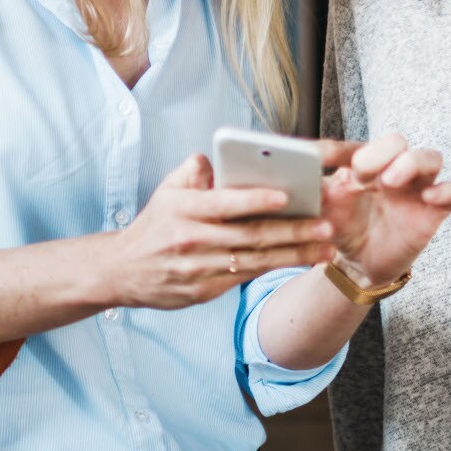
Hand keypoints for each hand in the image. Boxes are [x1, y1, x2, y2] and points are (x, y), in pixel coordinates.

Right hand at [102, 155, 337, 310]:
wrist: (122, 270)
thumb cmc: (155, 224)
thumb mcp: (166, 190)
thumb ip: (193, 170)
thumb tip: (217, 158)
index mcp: (182, 210)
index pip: (225, 203)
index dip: (256, 200)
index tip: (288, 195)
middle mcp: (191, 240)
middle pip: (250, 236)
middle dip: (293, 232)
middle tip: (326, 226)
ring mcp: (198, 269)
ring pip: (255, 261)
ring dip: (295, 255)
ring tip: (327, 249)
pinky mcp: (204, 291)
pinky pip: (246, 279)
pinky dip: (275, 269)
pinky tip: (302, 262)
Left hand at [317, 134, 450, 288]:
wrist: (361, 264)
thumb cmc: (343, 229)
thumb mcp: (326, 212)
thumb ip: (319, 191)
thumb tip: (307, 171)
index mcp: (365, 164)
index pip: (359, 145)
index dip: (343, 150)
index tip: (327, 161)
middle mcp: (393, 169)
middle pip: (398, 142)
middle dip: (381, 152)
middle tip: (362, 174)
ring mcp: (416, 188)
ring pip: (430, 158)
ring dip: (412, 163)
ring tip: (391, 181)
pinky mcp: (433, 211)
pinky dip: (444, 191)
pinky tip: (428, 197)